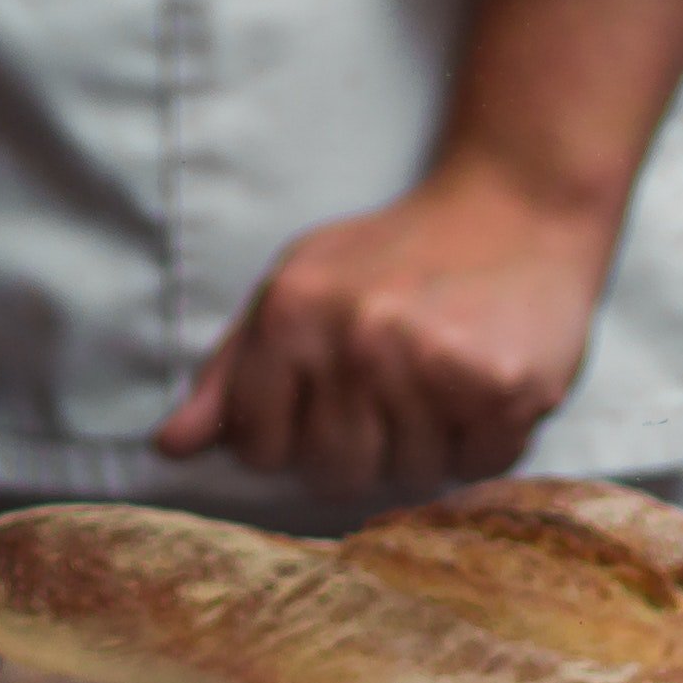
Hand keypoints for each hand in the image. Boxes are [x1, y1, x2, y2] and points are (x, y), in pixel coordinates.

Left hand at [150, 156, 633, 492]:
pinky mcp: (499, 385)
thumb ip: (232, 372)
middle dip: (364, 447)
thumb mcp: (297, 287)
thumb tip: (167, 447)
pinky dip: (483, 439)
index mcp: (290, 313)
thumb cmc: (395, 255)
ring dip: (426, 442)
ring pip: (407, 476)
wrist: (515, 206)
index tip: (328, 399)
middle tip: (395, 385)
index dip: (292, 438)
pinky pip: (475, 466)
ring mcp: (428, 362)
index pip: (259, 448)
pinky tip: (483, 381)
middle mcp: (353, 337)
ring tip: (441, 374)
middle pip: (333, 473)